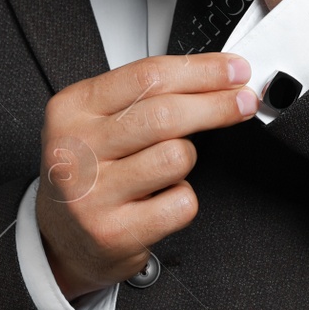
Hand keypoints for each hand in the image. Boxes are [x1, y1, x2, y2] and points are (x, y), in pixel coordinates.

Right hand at [35, 53, 257, 300]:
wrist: (64, 238)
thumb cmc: (94, 169)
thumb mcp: (102, 120)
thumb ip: (150, 95)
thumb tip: (222, 77)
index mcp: (72, 109)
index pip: (148, 76)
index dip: (203, 71)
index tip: (236, 71)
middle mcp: (75, 149)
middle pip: (166, 114)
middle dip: (217, 104)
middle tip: (244, 102)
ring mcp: (91, 194)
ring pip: (177, 157)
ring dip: (188, 158)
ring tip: (167, 168)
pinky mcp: (112, 233)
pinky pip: (180, 203)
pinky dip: (183, 199)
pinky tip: (161, 201)